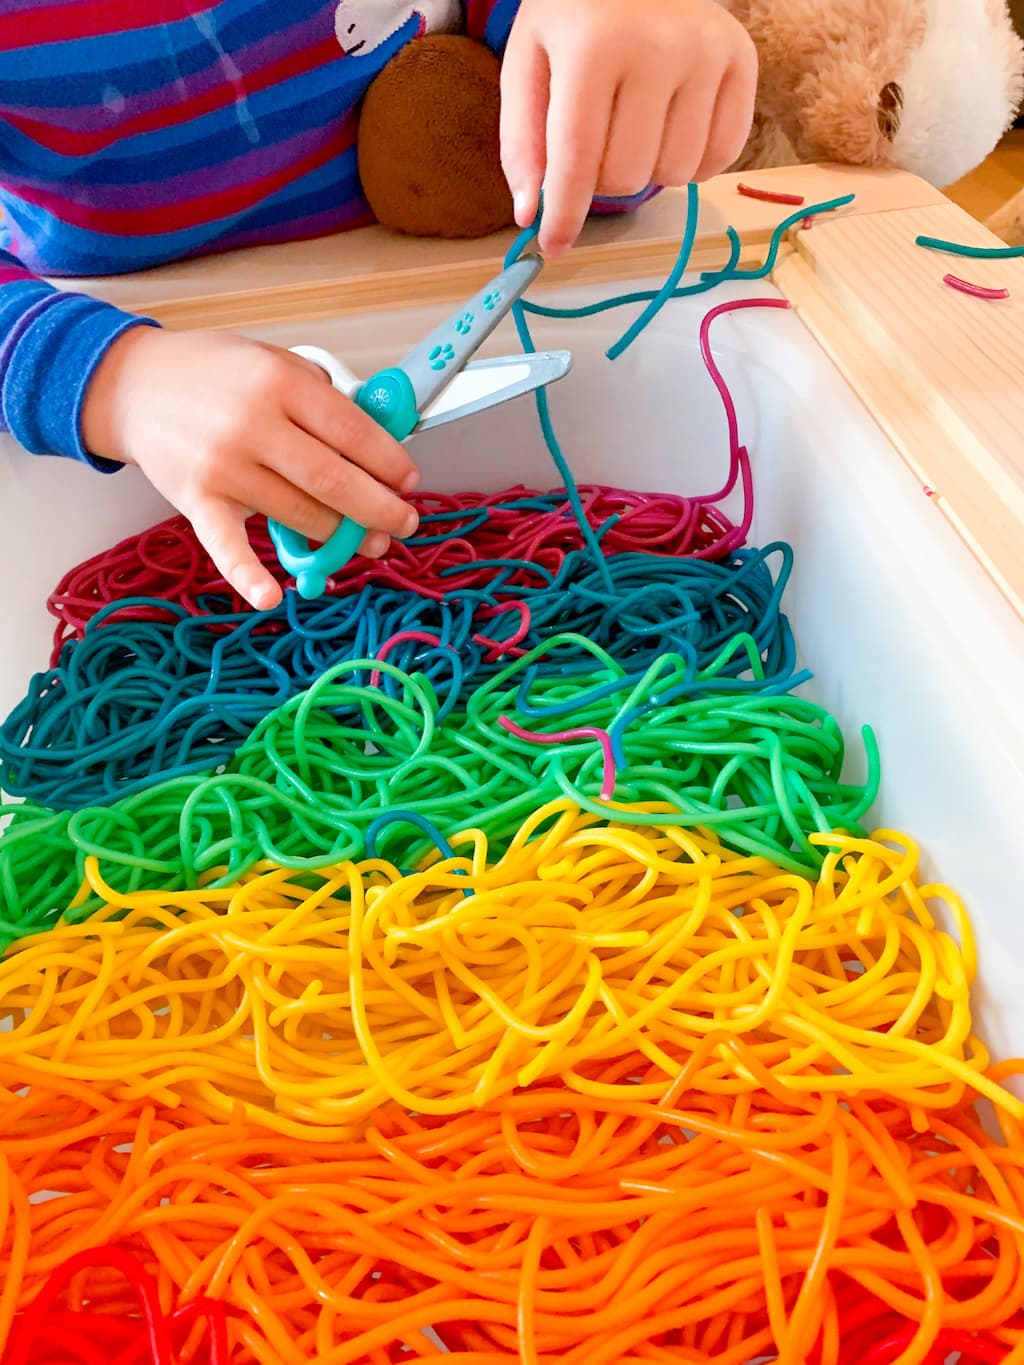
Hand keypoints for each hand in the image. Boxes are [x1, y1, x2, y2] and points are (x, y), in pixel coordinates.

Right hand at [81, 327, 419, 610]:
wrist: (134, 385)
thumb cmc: (213, 374)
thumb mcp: (274, 361)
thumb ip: (321, 398)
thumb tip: (376, 445)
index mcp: (280, 384)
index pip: (352, 431)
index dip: (388, 462)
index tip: (408, 480)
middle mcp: (253, 425)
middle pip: (332, 479)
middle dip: (378, 509)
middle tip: (404, 523)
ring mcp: (223, 466)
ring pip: (298, 513)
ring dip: (340, 537)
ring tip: (368, 543)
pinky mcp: (196, 500)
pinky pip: (226, 546)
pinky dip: (248, 575)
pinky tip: (272, 595)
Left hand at [500, 0, 757, 254]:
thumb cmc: (577, 15)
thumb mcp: (530, 59)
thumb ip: (523, 138)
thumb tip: (530, 214)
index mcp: (592, 46)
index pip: (576, 159)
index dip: (563, 214)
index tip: (553, 247)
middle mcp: (657, 47)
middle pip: (626, 176)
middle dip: (603, 180)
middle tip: (599, 144)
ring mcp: (706, 54)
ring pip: (675, 174)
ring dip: (649, 170)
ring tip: (636, 128)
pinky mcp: (742, 59)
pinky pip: (721, 156)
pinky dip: (693, 162)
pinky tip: (673, 130)